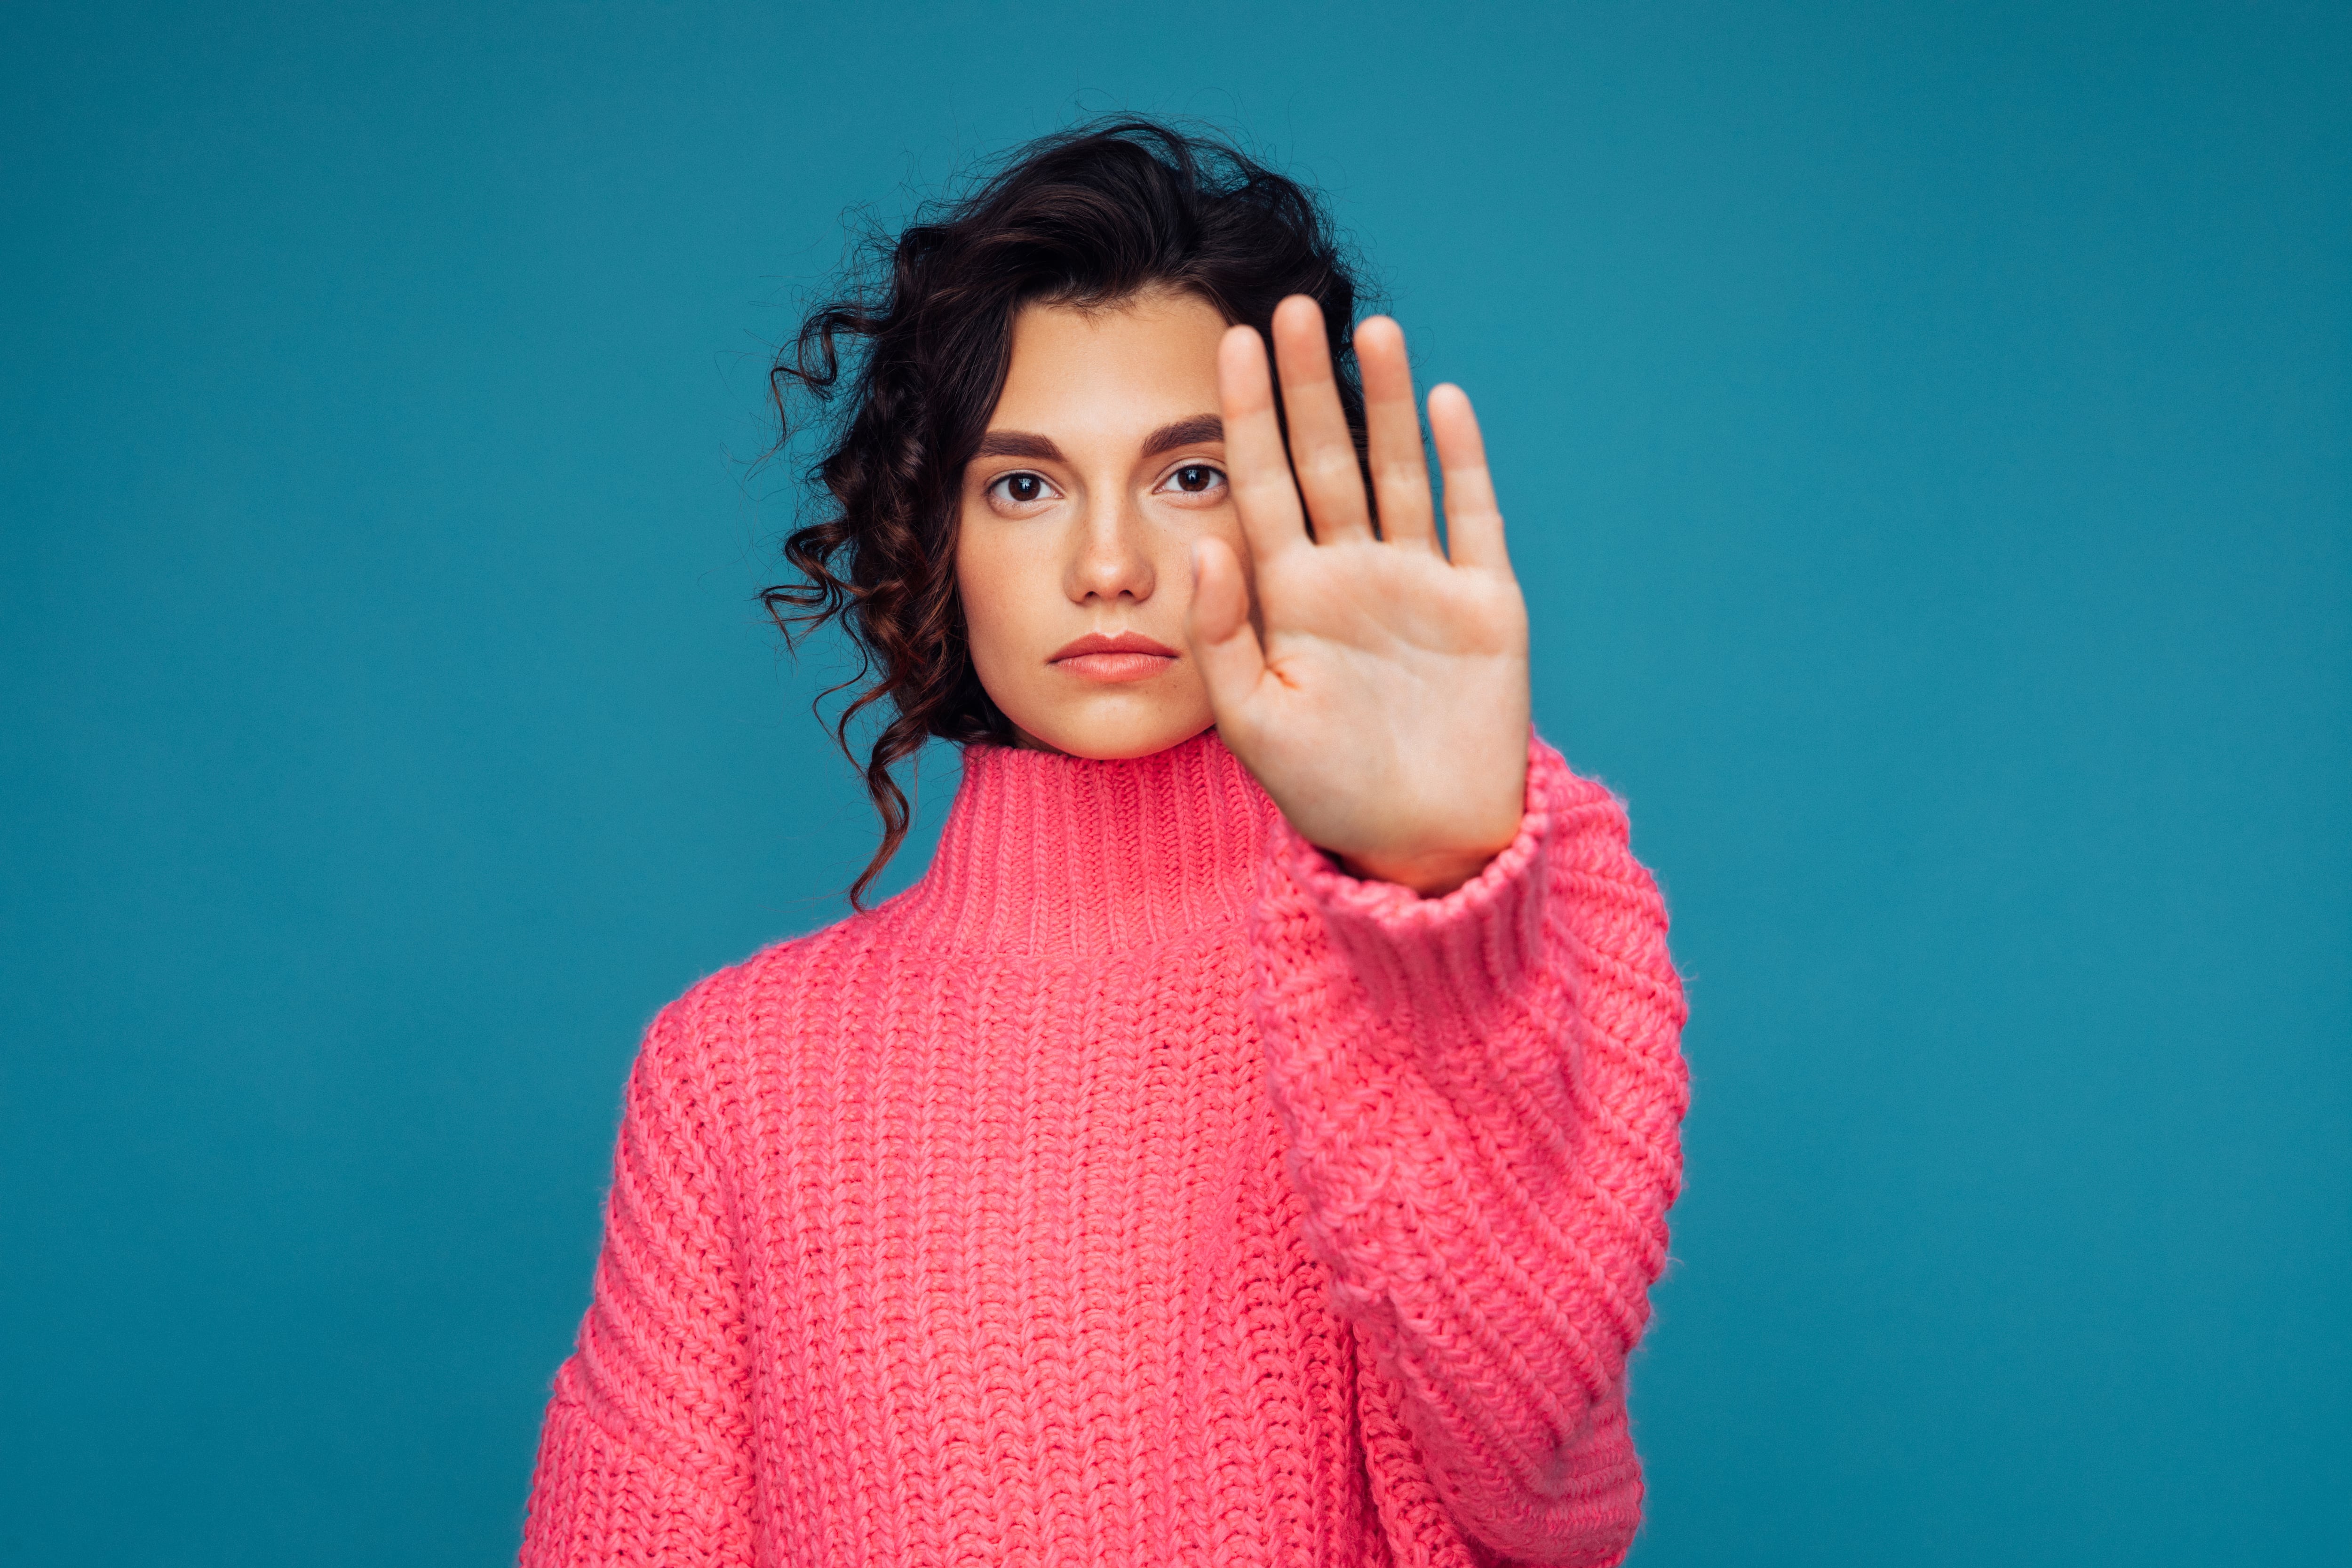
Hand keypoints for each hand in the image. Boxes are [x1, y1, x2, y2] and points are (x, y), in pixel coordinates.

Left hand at [1186, 296, 1531, 896]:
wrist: (1420, 844)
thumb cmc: (1327, 792)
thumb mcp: (1253, 723)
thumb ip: (1222, 634)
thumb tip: (1205, 539)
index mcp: (1292, 597)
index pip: (1261, 486)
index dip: (1247, 416)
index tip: (1226, 345)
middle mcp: (1353, 574)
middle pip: (1326, 459)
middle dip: (1308, 385)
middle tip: (1289, 306)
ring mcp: (1420, 582)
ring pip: (1397, 471)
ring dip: (1384, 401)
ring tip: (1369, 327)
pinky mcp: (1483, 601)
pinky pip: (1471, 516)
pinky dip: (1459, 460)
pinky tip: (1442, 400)